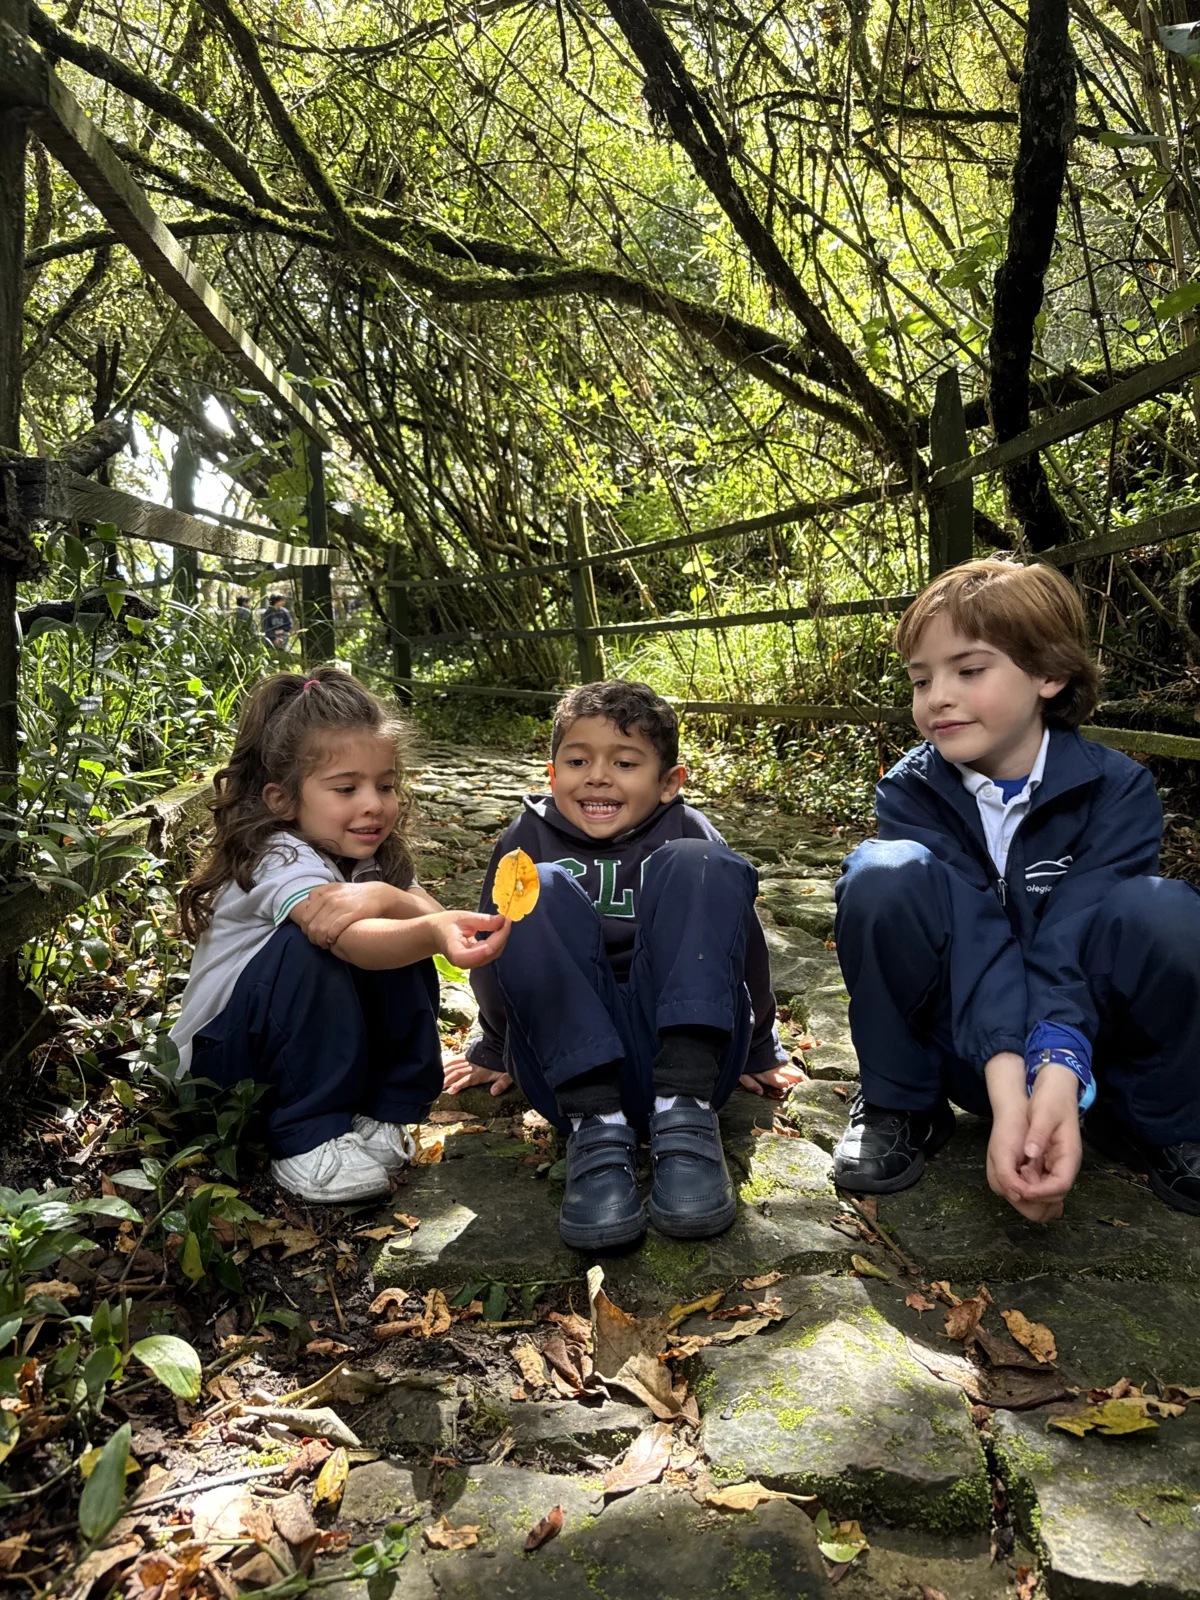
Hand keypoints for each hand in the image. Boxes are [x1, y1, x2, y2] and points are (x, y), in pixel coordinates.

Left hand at [292, 881, 402, 947]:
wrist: (378, 894)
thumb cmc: (354, 894)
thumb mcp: (335, 887)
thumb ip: (319, 893)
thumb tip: (307, 904)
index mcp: (323, 895)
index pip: (305, 918)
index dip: (306, 930)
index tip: (313, 935)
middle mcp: (330, 900)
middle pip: (312, 926)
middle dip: (313, 938)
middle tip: (319, 942)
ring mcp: (341, 907)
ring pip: (321, 930)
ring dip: (321, 941)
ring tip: (326, 944)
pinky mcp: (352, 914)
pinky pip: (334, 929)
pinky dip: (331, 938)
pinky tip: (333, 940)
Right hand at [430, 910, 510, 968]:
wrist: (436, 932)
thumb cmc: (446, 924)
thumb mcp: (463, 917)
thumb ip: (483, 920)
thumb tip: (503, 920)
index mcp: (455, 953)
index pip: (479, 953)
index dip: (495, 940)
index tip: (505, 923)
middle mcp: (463, 963)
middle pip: (489, 953)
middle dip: (501, 936)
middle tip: (506, 919)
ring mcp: (471, 963)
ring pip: (493, 954)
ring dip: (501, 938)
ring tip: (503, 922)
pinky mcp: (477, 960)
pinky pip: (492, 952)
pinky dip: (498, 940)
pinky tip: (500, 929)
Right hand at [442, 1055, 512, 1095]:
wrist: (503, 1047)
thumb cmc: (505, 1065)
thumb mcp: (508, 1075)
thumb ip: (502, 1084)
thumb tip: (493, 1093)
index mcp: (482, 1073)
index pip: (468, 1079)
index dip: (459, 1085)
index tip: (450, 1091)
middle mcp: (474, 1066)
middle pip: (458, 1073)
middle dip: (447, 1080)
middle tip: (438, 1087)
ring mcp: (470, 1060)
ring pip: (455, 1065)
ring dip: (445, 1072)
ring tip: (436, 1079)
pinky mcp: (468, 1055)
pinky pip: (456, 1058)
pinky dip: (448, 1062)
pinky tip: (441, 1066)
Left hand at [739, 1062, 806, 1097]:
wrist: (752, 1039)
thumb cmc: (747, 1060)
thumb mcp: (743, 1073)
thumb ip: (751, 1083)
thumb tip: (760, 1093)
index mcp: (767, 1073)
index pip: (777, 1079)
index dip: (781, 1082)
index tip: (786, 1085)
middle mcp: (777, 1069)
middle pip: (792, 1076)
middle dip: (800, 1082)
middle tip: (808, 1091)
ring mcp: (782, 1063)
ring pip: (795, 1071)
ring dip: (802, 1079)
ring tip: (810, 1086)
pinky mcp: (783, 1059)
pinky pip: (793, 1067)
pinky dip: (799, 1072)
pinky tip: (803, 1077)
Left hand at [1017, 1063, 1082, 1207]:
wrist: (1056, 1087)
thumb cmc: (1052, 1098)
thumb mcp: (1043, 1113)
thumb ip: (1038, 1134)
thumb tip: (1030, 1153)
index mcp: (1069, 1154)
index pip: (1061, 1185)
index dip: (1042, 1192)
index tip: (1022, 1189)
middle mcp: (1066, 1163)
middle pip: (1055, 1194)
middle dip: (1034, 1194)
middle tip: (1015, 1182)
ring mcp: (1057, 1163)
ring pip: (1047, 1190)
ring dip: (1030, 1190)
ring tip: (1015, 1175)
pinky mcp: (1048, 1160)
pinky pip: (1040, 1180)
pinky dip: (1028, 1182)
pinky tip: (1016, 1172)